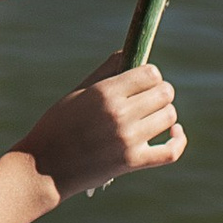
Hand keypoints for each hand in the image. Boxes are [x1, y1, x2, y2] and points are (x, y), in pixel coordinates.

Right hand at [17, 57, 186, 202]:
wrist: (44, 170)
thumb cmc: (57, 127)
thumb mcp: (77, 93)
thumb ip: (106, 72)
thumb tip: (129, 53)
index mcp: (105, 93)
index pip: (151, 73)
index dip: (150, 75)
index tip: (142, 82)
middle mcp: (120, 114)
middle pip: (164, 93)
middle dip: (159, 93)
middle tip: (147, 100)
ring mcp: (128, 140)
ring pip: (169, 117)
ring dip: (164, 115)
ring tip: (151, 117)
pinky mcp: (133, 162)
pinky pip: (171, 151)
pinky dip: (178, 140)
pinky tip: (175, 132)